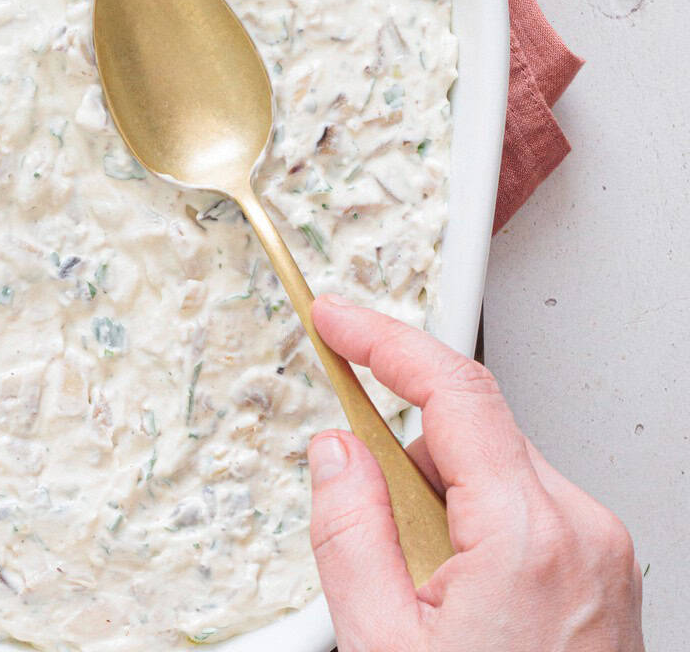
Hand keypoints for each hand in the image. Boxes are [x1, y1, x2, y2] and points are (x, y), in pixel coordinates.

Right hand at [307, 295, 644, 650]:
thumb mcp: (380, 643)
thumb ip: (347, 529)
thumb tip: (336, 450)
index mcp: (527, 534)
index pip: (453, 390)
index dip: (383, 339)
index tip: (335, 318)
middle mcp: (579, 527)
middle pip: (468, 431)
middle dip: (404, 462)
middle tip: (378, 541)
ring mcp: (599, 548)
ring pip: (490, 470)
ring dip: (438, 504)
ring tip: (428, 597)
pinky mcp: (602, 568)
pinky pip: (519, 506)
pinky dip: (471, 527)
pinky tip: (460, 599)